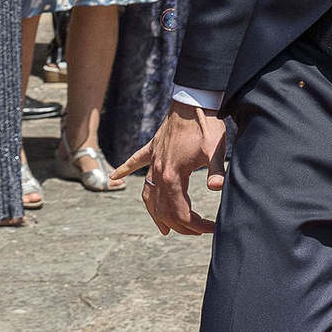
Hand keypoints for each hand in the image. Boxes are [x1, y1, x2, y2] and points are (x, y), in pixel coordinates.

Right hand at [121, 103, 229, 234]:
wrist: (194, 99)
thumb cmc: (207, 124)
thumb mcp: (215, 149)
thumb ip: (216, 171)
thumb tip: (217, 189)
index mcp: (172, 175)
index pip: (180, 212)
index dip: (196, 225)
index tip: (210, 229)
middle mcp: (157, 171)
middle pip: (163, 209)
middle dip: (180, 225)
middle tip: (197, 231)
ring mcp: (153, 160)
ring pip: (148, 194)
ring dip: (156, 213)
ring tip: (165, 228)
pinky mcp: (153, 148)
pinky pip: (134, 162)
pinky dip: (124, 170)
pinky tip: (114, 177)